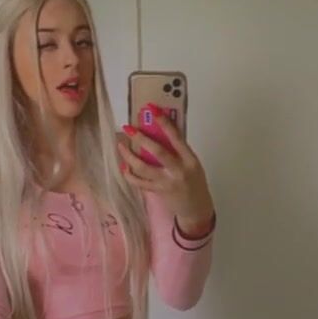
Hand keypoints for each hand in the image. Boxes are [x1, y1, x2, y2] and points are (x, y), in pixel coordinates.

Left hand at [116, 109, 214, 224]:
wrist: (196, 208)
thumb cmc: (195, 182)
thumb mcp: (193, 164)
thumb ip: (179, 151)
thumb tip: (161, 131)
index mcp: (190, 160)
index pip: (177, 137)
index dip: (164, 122)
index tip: (153, 110)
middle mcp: (178, 170)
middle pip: (158, 152)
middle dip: (141, 139)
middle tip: (128, 129)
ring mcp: (167, 182)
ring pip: (144, 168)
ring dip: (130, 156)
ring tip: (121, 146)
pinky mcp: (158, 192)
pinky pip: (140, 183)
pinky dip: (130, 175)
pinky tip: (124, 168)